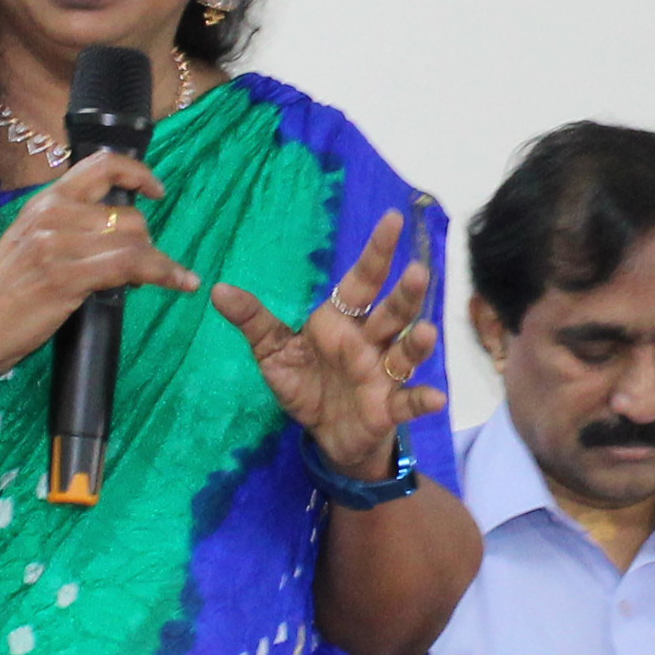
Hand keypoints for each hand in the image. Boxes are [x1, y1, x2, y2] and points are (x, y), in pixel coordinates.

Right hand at [0, 147, 198, 378]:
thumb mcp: (30, 246)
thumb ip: (66, 231)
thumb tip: (115, 235)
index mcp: (44, 202)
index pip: (99, 165)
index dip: (137, 172)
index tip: (156, 190)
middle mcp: (52, 214)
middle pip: (128, 214)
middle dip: (144, 242)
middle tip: (137, 268)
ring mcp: (59, 244)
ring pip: (135, 239)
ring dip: (154, 262)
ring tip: (147, 281)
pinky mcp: (67, 276)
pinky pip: (133, 265)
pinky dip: (166, 273)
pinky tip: (181, 283)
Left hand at [211, 207, 448, 480]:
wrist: (326, 435)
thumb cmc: (306, 384)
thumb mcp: (273, 352)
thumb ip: (253, 320)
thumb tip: (217, 289)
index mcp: (342, 321)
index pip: (362, 280)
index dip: (377, 251)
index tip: (393, 219)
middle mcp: (369, 342)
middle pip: (391, 313)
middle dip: (405, 294)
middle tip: (417, 271)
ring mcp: (382, 374)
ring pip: (404, 352)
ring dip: (417, 343)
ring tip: (425, 331)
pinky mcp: (387, 408)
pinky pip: (408, 402)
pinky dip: (423, 399)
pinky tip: (437, 398)